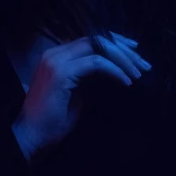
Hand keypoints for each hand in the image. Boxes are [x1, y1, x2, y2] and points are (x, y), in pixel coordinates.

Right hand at [11, 32, 151, 159]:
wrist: (32, 137)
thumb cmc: (53, 121)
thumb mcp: (76, 93)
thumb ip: (89, 77)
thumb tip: (112, 70)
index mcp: (58, 54)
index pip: (91, 39)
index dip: (115, 42)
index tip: (135, 51)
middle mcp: (56, 52)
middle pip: (97, 39)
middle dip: (124, 49)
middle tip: (143, 63)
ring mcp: (57, 60)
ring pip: (98, 47)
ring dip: (122, 59)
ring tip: (138, 74)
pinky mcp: (61, 72)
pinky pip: (95, 64)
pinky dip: (114, 70)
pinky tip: (126, 82)